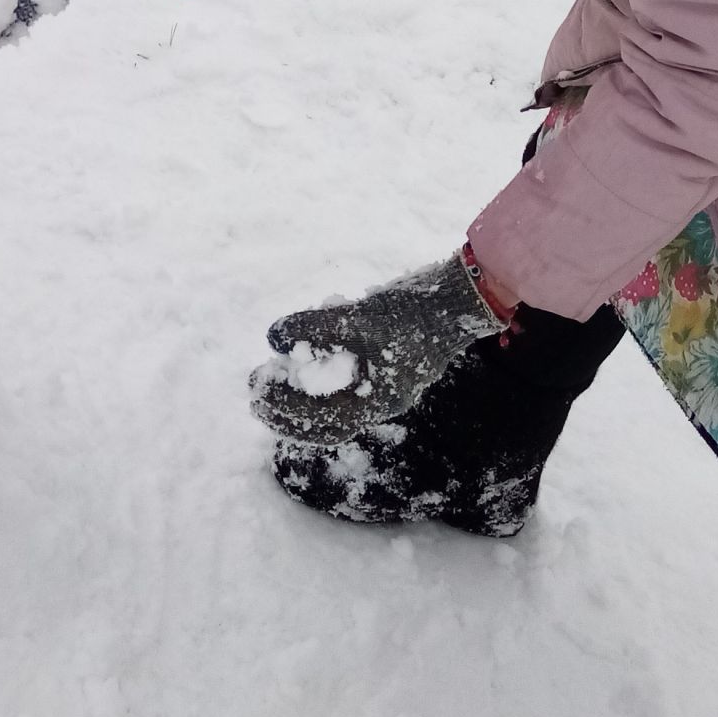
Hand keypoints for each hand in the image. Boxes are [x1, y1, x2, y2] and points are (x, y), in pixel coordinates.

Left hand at [248, 247, 506, 445]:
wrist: (461, 295)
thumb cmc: (413, 310)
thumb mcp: (358, 316)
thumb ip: (316, 326)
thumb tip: (273, 337)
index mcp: (378, 400)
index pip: (322, 418)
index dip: (285, 407)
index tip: (258, 389)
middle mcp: (383, 399)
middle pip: (328, 421)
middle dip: (289, 409)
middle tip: (256, 388)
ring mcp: (389, 382)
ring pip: (338, 401)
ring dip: (304, 391)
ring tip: (277, 370)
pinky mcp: (391, 362)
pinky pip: (350, 379)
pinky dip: (325, 369)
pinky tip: (311, 342)